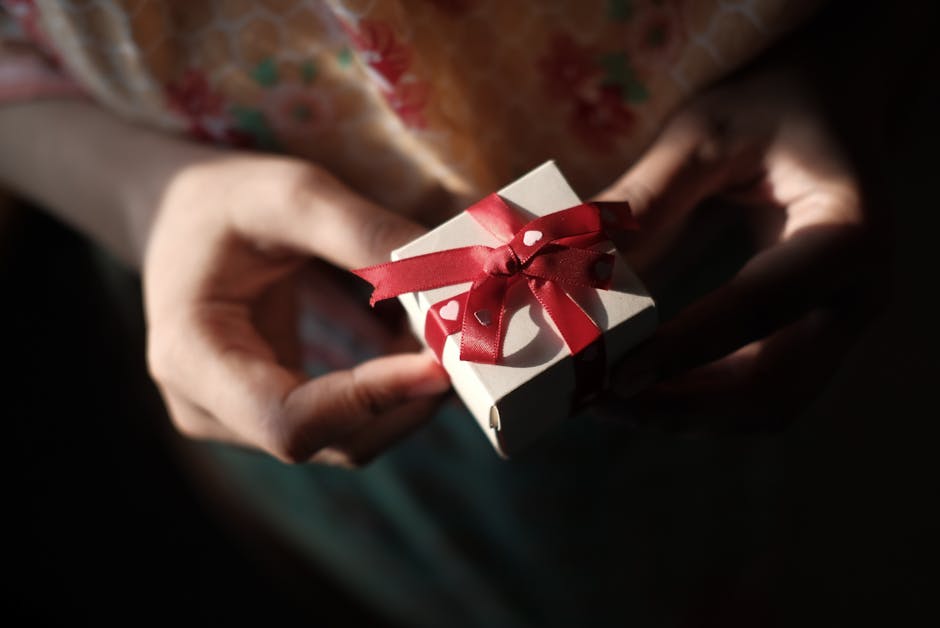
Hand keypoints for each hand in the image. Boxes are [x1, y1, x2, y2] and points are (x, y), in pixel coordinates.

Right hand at [143, 154, 449, 465]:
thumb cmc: (224, 201)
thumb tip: (449, 277)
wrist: (183, 219)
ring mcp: (242, 422)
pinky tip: (423, 343)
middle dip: (407, 400)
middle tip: (467, 348)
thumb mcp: (286, 193)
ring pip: (349, 439)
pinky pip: (350, 423)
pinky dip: (396, 390)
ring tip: (449, 336)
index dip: (371, 401)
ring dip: (409, 397)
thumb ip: (362, 232)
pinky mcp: (277, 414)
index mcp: (190, 358)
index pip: (289, 421)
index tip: (439, 364)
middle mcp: (209, 409)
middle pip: (330, 441)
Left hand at [599, 71, 879, 432]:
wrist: (831, 110)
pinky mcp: (807, 336)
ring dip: (685, 414)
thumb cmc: (774, 107)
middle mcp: (854, 296)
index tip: (616, 376)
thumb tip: (569, 266)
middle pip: (771, 386)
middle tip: (599, 402)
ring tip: (605, 403)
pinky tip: (639, 389)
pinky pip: (754, 389)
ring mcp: (835, 324)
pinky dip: (697, 400)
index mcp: (848, 236)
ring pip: (763, 404)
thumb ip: (647, 197)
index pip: (762, 308)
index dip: (686, 349)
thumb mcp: (708, 132)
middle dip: (681, 406)